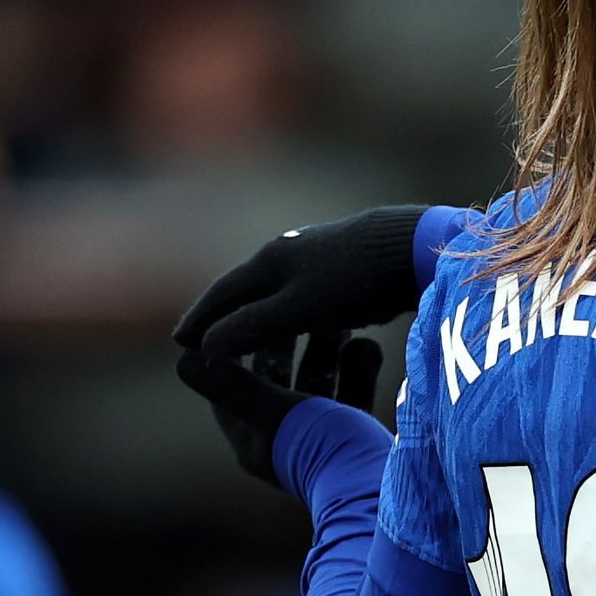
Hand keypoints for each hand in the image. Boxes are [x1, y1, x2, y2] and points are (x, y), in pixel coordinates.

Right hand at [173, 205, 433, 356]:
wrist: (416, 247)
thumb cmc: (356, 281)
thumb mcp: (299, 310)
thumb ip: (251, 327)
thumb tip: (205, 348)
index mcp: (270, 260)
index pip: (223, 294)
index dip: (200, 320)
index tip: (179, 342)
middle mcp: (290, 249)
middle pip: (246, 286)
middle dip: (224, 313)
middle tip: (203, 336)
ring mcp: (321, 250)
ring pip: (279, 285)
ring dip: (259, 308)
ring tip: (249, 328)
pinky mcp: (351, 258)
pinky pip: (311, 286)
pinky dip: (295, 305)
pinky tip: (308, 313)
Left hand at [176, 331, 385, 488]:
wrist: (383, 489)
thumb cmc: (323, 449)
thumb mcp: (273, 411)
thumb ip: (230, 384)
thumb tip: (182, 356)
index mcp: (254, 437)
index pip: (231, 384)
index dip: (232, 347)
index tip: (243, 312)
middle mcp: (284, 438)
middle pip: (276, 379)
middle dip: (286, 341)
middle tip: (295, 304)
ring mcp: (321, 438)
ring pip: (317, 383)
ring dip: (325, 350)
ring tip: (338, 319)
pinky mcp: (355, 436)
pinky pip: (352, 394)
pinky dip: (357, 368)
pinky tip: (367, 345)